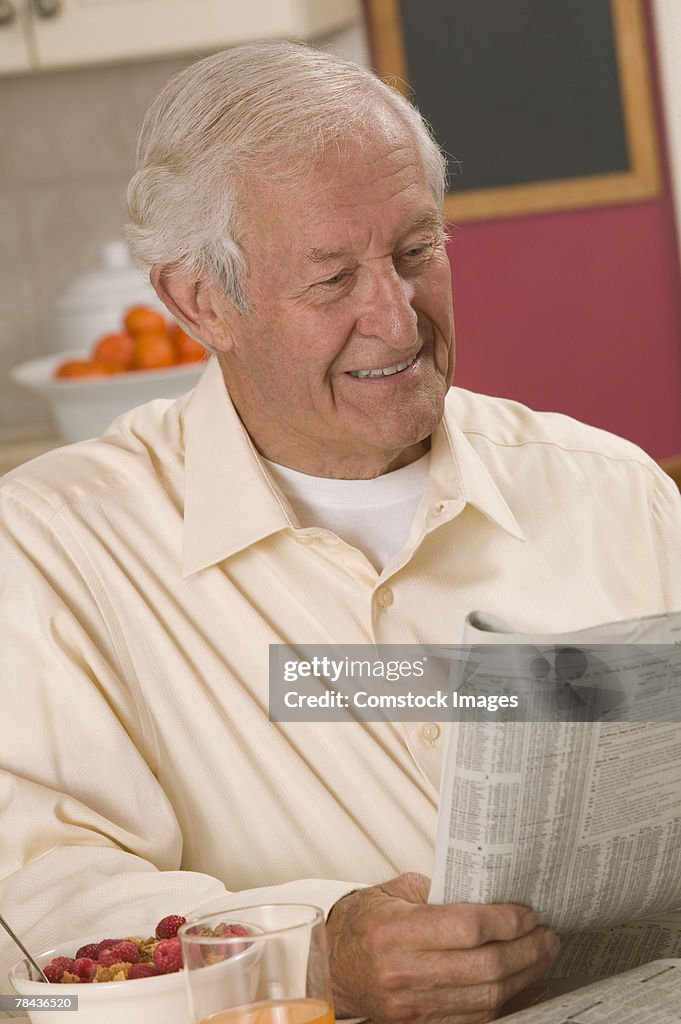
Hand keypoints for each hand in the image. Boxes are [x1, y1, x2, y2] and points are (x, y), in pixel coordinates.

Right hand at [325, 872, 558, 1023]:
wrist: (336, 966)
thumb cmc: (365, 923)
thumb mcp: (396, 891)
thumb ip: (441, 892)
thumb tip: (492, 894)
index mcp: (394, 932)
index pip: (466, 928)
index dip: (506, 921)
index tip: (528, 913)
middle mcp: (403, 972)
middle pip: (484, 967)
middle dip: (526, 951)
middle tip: (547, 935)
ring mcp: (413, 1006)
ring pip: (487, 998)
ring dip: (524, 977)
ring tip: (542, 956)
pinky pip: (477, 1019)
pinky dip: (508, 1003)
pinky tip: (526, 986)